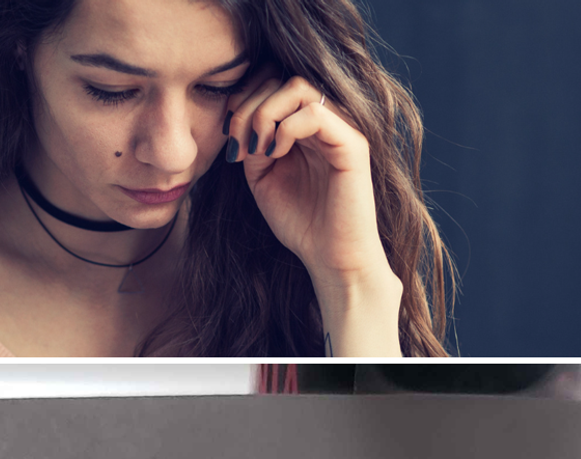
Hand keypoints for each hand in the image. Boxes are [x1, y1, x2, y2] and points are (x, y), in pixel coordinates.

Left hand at [224, 65, 402, 355]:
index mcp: (304, 125)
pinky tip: (275, 152)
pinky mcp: (352, 144)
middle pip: (282, 78)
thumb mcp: (261, 177)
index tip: (228, 134)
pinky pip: (316, 113)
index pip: (273, 82)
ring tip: (256, 146)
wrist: (330, 259)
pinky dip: (286, 127)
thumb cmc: (300, 222)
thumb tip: (237, 116)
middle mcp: (325, 120)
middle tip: (236, 140)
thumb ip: (252, 142)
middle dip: (248, 105)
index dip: (243, 98)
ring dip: (265, 112)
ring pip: (299, 88)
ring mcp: (341, 129)